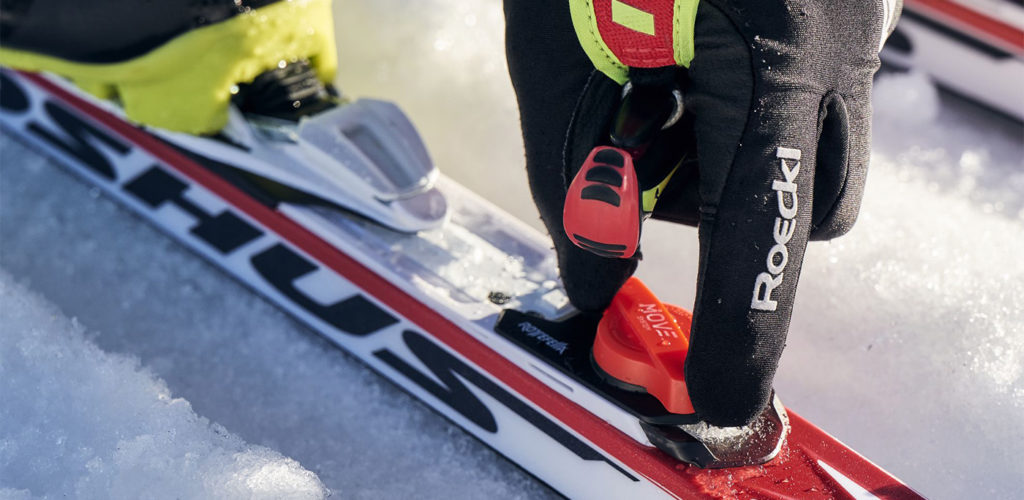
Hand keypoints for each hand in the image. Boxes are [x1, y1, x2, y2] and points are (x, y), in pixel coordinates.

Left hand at [504, 0, 900, 425]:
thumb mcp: (551, 51)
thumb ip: (574, 176)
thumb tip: (591, 285)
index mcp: (770, 46)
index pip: (761, 223)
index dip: (743, 326)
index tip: (722, 399)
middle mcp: (840, 39)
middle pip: (803, 208)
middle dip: (718, 213)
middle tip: (645, 143)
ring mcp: (860, 20)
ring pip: (815, 163)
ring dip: (733, 161)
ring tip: (664, 74)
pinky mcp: (851, 9)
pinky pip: (815, 109)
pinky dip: (747, 116)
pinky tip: (696, 49)